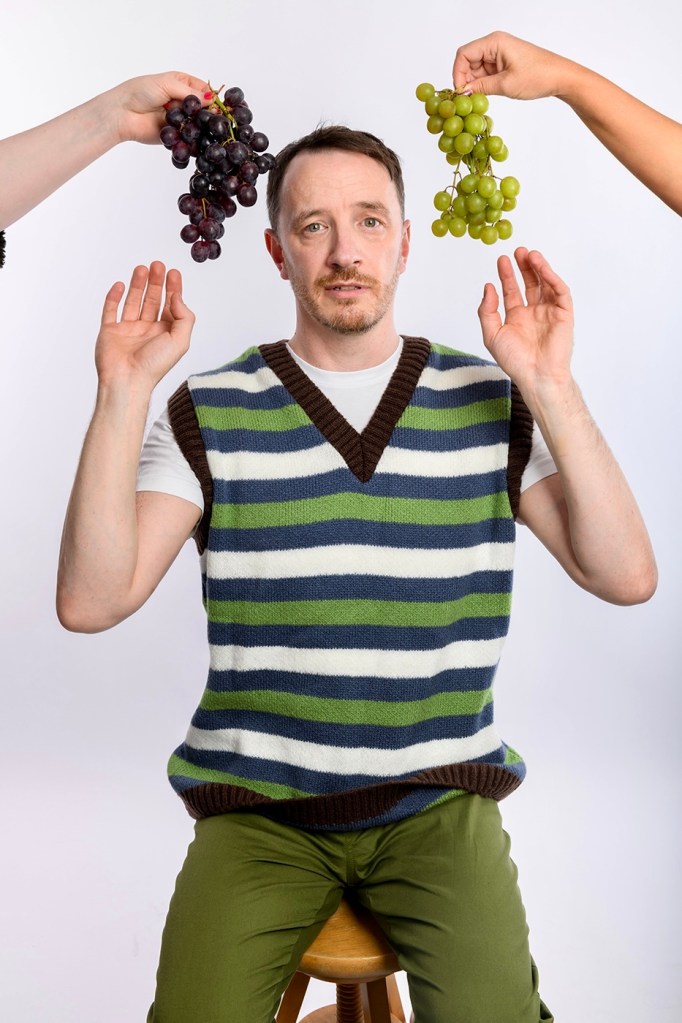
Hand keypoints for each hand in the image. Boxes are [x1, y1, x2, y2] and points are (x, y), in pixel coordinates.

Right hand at [95, 261, 194, 388]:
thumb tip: (177, 297)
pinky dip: (114, 297)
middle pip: (152, 300)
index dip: (173, 288)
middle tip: (158, 264)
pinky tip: (120, 285)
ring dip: (137, 285)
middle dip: (156, 282)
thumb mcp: (180, 341)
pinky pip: (111, 310)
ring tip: (141, 268)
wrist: (127, 380)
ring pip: (133, 301)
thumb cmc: (154, 365)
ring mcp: (128, 330)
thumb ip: (184, 317)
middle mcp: (147, 330)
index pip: (170, 306)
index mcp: (165, 333)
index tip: (173, 272)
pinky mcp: (110, 332)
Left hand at [109, 71, 210, 143]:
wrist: (123, 114)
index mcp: (182, 84)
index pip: (204, 90)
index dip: (213, 97)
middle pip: (203, 108)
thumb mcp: (167, 84)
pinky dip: (194, 139)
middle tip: (215, 119)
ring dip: (202, 127)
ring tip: (207, 129)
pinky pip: (189, 138)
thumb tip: (211, 100)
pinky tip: (197, 139)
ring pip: (198, 124)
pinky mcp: (175, 135)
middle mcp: (182, 102)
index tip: (219, 105)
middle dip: (210, 114)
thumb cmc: (140, 92)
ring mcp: (180, 119)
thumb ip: (189, 93)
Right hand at [452, 31, 571, 99]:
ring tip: (480, 99)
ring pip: (476, 69)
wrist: (560, 77)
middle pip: (468, 61)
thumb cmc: (538, 76)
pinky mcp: (503, 63)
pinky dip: (483, 85)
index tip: (460, 92)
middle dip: (466, 80)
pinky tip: (486, 95)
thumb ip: (481, 87)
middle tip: (468, 99)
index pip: (464, 54)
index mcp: (494, 42)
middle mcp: (495, 45)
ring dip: (475, 84)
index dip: (458, 73)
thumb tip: (462, 93)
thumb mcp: (505, 84)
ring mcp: (499, 54)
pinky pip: (485, 73)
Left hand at [478, 248, 573, 392]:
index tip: (501, 260)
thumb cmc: (515, 361)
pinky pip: (559, 292)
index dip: (507, 275)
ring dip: (539, 268)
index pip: (512, 291)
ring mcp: (549, 313)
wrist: (536, 375)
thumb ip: (487, 311)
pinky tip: (542, 268)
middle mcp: (534, 313)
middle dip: (524, 267)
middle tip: (517, 251)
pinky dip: (552, 278)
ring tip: (530, 255)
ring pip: (545, 284)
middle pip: (530, 283)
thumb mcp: (492, 334)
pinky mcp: (564, 314)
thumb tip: (488, 287)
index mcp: (517, 318)